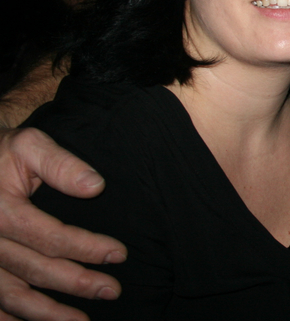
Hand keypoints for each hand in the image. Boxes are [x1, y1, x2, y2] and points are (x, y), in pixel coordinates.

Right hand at [0, 128, 125, 320]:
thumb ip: (60, 164)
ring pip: (12, 295)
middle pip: (35, 270)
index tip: (119, 254)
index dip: (87, 248)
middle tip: (112, 290)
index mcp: (2, 212)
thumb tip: (96, 186)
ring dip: (46, 313)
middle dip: (76, 283)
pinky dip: (10, 318)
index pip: (51, 238)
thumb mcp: (29, 145)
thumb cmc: (3, 154)